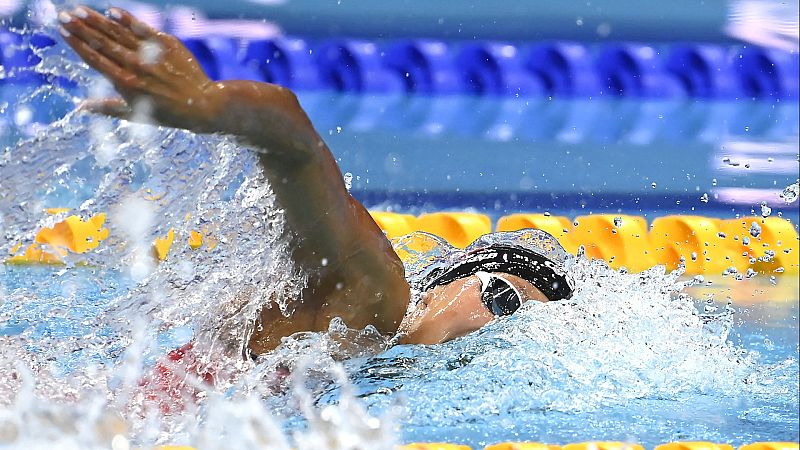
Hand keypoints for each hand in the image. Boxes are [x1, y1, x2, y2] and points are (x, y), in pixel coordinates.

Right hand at [59, 6, 222, 131]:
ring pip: (118, 33)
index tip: (62, 32)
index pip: (94, 58)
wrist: (202, 104)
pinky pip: (143, 29)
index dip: (76, 44)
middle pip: (102, 42)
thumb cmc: (168, 113)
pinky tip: (112, 10)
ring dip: (97, 20)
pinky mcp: (166, 44)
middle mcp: (135, 66)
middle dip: (80, 27)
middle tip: (64, 15)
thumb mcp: (136, 116)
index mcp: (125, 83)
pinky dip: (127, 19)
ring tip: (80, 10)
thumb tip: (82, 108)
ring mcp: (151, 54)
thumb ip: (108, 108)